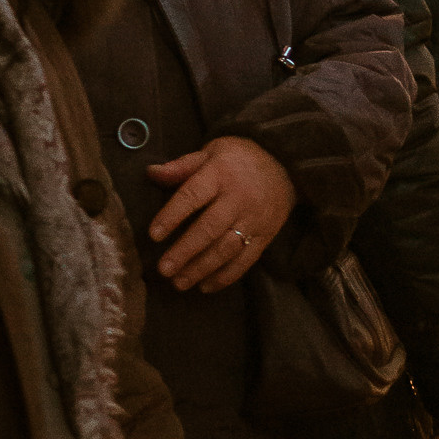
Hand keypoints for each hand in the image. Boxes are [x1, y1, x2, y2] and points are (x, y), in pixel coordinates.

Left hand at [149, 138, 297, 290]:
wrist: (287, 165)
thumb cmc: (240, 159)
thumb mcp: (212, 152)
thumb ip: (182, 166)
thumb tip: (151, 173)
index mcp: (221, 174)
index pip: (193, 195)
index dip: (172, 215)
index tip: (153, 235)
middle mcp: (239, 198)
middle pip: (210, 228)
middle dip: (185, 251)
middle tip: (163, 269)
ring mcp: (254, 219)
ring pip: (226, 248)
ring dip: (202, 268)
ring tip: (179, 282)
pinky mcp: (265, 236)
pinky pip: (246, 260)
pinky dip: (226, 276)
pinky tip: (205, 286)